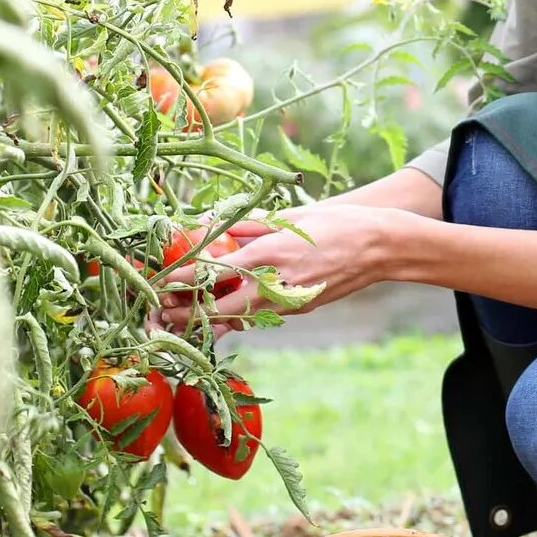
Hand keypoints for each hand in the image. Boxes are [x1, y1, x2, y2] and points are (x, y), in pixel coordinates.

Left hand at [153, 202, 403, 339]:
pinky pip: (259, 314)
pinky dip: (236, 315)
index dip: (180, 280)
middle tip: (159, 315)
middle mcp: (274, 283)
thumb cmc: (336, 223)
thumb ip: (249, 226)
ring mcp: (287, 301)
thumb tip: (211, 223)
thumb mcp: (289, 217)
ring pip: (237, 318)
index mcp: (268, 255)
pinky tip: (220, 312)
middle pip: (217, 309)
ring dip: (207, 319)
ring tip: (179, 319)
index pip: (212, 272)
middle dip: (186, 314)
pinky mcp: (298, 309)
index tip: (157, 284)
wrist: (379, 247)